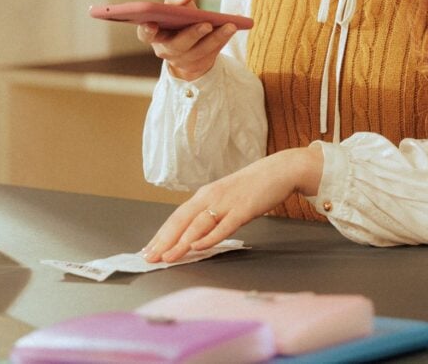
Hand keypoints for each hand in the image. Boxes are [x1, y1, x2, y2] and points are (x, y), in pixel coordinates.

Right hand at [137, 0, 236, 80]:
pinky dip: (224, 39)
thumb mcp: (174, 4)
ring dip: (215, 38)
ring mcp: (183, 59)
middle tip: (206, 24)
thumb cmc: (178, 18)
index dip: (147, 31)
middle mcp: (166, 49)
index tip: (151, 24)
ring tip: (229, 25)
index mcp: (155, 34)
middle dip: (192, 34)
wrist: (190, 41)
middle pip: (177, 44)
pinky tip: (234, 26)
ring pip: (199, 51)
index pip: (146, 35)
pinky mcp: (200, 64)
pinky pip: (213, 52)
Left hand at [141, 146, 323, 262]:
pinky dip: (209, 237)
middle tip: (149, 258)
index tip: (148, 250)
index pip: (177, 217)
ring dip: (181, 242)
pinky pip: (224, 225)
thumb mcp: (226, 198)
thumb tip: (193, 236)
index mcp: (204, 195)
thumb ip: (211, 215)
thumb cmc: (252, 187)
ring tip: (168, 257)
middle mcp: (211, 197)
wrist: (279, 170)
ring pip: (199, 224)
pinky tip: (198, 246)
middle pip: (182, 220)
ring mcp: (227, 202)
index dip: (161, 234)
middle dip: (164, 240)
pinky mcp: (244, 208)